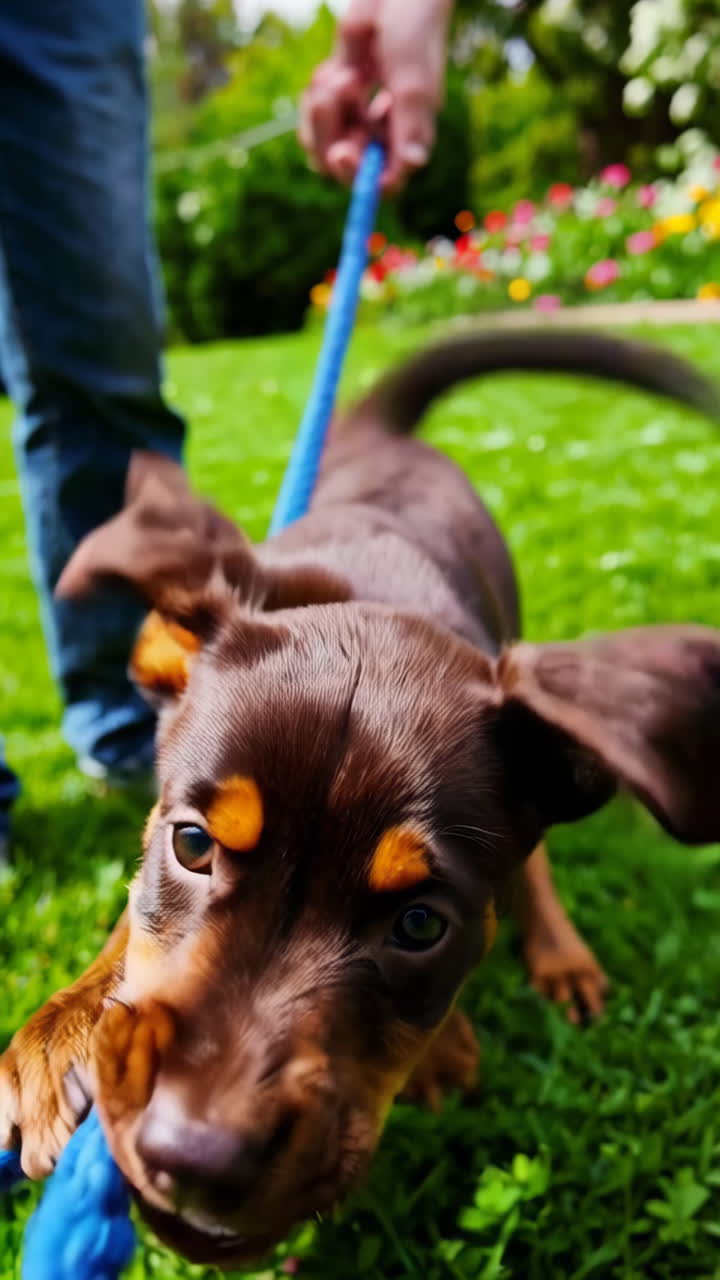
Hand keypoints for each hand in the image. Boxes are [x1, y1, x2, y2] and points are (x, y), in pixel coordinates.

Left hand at [299, 0, 452, 191]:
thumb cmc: (414, 30)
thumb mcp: (413, 80)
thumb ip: (411, 125)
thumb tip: (414, 164)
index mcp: (406, 139)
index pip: (381, 182)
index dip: (360, 178)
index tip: (343, 152)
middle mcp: (381, 135)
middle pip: (343, 168)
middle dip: (331, 135)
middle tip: (332, 96)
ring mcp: (357, 118)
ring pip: (321, 145)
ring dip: (322, 110)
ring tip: (343, 73)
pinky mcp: (336, 99)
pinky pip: (310, 116)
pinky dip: (316, 91)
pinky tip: (335, 67)